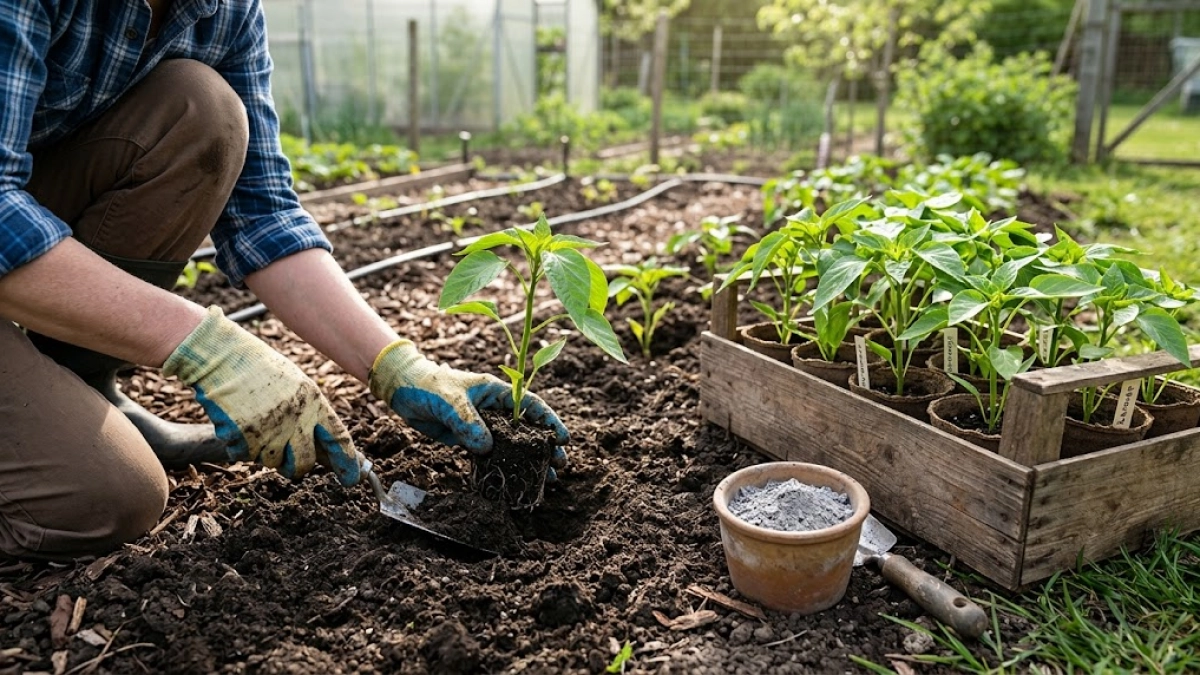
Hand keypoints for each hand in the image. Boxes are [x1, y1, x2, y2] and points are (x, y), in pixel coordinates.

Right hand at [164, 306, 360, 485]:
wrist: (222, 356)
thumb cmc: (259, 368)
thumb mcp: (295, 385)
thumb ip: (310, 414)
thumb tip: (323, 448)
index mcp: (313, 401)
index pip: (338, 438)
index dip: (347, 462)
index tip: (351, 478)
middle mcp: (295, 417)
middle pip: (304, 463)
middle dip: (296, 468)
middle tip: (289, 465)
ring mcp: (269, 428)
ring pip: (271, 462)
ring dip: (263, 451)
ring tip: (254, 422)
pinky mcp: (242, 436)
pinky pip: (243, 456)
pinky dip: (238, 445)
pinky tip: (236, 420)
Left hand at [368, 340, 569, 464]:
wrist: (403, 390)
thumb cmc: (429, 385)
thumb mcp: (450, 401)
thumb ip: (468, 422)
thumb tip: (487, 448)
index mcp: (497, 392)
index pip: (531, 406)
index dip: (549, 422)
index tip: (563, 439)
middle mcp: (494, 409)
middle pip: (527, 429)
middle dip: (545, 447)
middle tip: (559, 465)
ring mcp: (482, 425)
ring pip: (511, 445)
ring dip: (527, 461)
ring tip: (544, 480)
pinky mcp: (468, 439)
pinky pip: (489, 454)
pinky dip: (501, 467)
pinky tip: (512, 481)